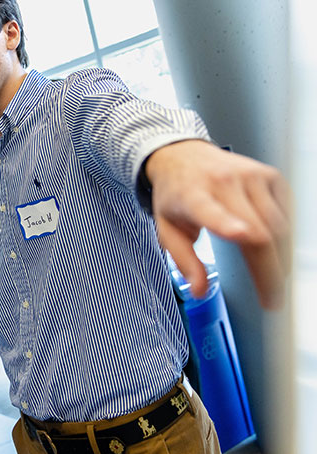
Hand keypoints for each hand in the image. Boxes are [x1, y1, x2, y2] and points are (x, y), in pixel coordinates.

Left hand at [145, 140, 289, 308]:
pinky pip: (287, 214)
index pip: (210, 210)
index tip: (240, 235)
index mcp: (192, 195)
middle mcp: (223, 181)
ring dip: (281, 257)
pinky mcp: (270, 176)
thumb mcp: (166, 228)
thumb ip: (183, 260)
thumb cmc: (176, 194)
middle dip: (269, 270)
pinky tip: (275, 246)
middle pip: (258, 231)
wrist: (183, 156)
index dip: (227, 224)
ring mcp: (250, 176)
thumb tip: (199, 290)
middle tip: (272, 298)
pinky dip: (284, 236)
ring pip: (279, 226)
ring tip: (275, 278)